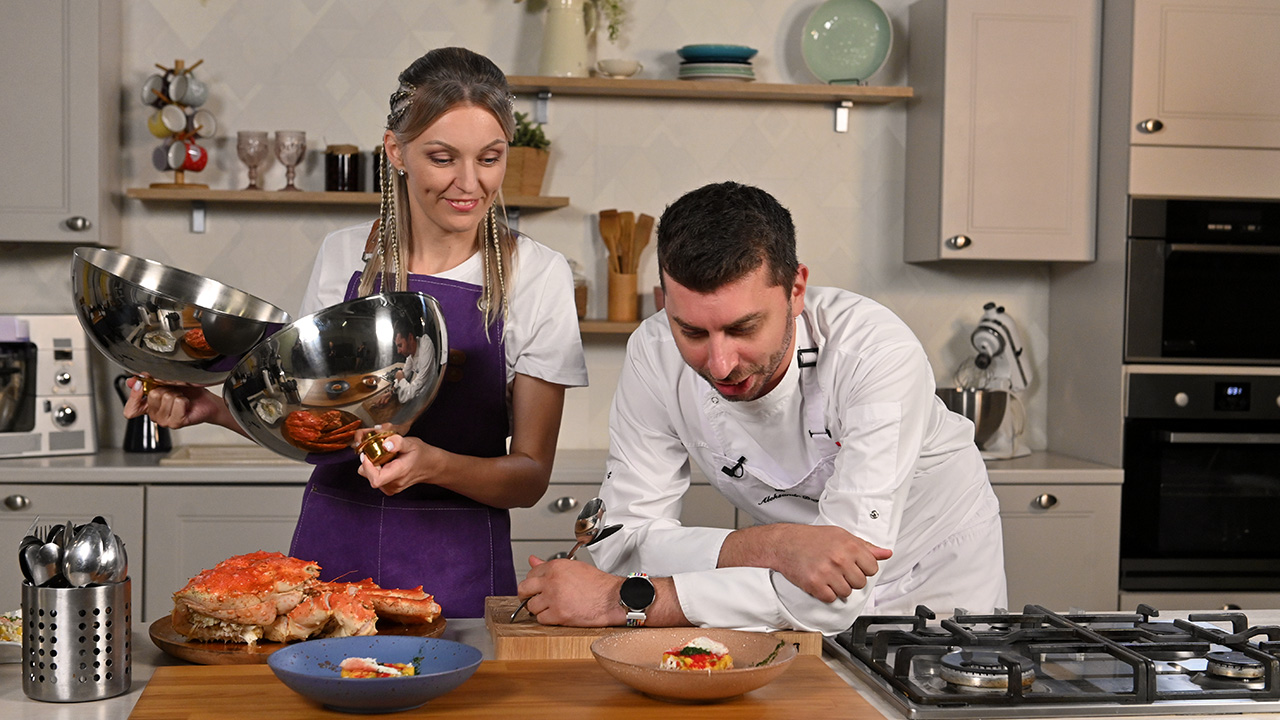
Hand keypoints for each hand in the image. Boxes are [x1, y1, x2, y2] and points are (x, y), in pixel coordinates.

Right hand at [122, 377, 222, 428]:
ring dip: (176, 393)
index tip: (140, 384)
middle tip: (174, 391)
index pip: (130, 410)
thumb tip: (133, 380)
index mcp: (148, 406)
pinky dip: (184, 399)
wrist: (206, 402)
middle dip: (165, 387)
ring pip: (165, 397)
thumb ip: (148, 381)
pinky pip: (177, 403)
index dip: (134, 396)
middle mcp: (155, 415)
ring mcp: (164, 421)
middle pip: (152, 395)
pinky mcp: (176, 423)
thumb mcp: (166, 382)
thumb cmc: (188, 392)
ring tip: (181, 397)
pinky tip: (186, 403)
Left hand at [357, 433, 443, 495]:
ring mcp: (390, 488)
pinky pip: (373, 477)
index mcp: (399, 473)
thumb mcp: (411, 443)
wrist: (430, 466)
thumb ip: (397, 442)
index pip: (375, 479)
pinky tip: (385, 462)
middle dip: (368, 461)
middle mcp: (393, 484)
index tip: (368, 453)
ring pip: (368, 476)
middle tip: (376, 450)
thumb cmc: (421, 454)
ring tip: (383, 456)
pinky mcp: (388, 488)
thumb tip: (386, 444)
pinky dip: (375, 468)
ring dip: (371, 464)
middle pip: (367, 475)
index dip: (367, 466)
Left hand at [516, 556, 623, 626]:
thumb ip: (549, 565)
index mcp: (555, 567)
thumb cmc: (598, 584)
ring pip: (532, 606)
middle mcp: (552, 581)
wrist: (613, 598)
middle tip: (533, 599)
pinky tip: (557, 615)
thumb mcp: (573, 567)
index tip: (536, 587)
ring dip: (539, 609)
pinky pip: (541, 619)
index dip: (533, 583)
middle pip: (524, 589)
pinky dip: (547, 619)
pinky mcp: (559, 615)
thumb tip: (533, 560)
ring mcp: (554, 598)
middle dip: (526, 596)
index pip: (530, 574)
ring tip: (551, 607)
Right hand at [721, 524, 892, 602]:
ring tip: (828, 575)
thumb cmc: (812, 538)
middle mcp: (840, 559)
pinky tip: (820, 582)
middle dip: (850, 579)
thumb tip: (886, 553)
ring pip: (846, 593)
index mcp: (850, 546)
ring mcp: (827, 573)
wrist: (784, 543)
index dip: (863, 569)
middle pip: (860, 583)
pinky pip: (831, 599)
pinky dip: (826, 594)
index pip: (872, 568)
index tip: (853, 565)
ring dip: (838, 588)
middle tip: (838, 570)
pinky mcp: (815, 584)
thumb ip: (865, 546)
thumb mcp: (841, 535)